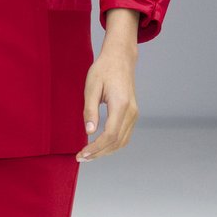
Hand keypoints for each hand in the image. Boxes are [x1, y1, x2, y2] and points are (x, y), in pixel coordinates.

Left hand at [77, 38, 138, 161]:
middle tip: (81, 158)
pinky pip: (124, 135)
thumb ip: (90, 110)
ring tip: (89, 155)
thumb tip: (89, 132)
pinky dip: (112, 144)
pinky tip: (99, 146)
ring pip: (122, 141)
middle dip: (99, 153)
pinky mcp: (133, 114)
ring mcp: (134, 113)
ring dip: (106, 151)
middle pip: (117, 142)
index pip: (110, 135)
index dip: (96, 148)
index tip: (81, 154)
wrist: (120, 58)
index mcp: (121, 105)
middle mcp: (131, 112)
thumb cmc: (103, 70)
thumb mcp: (91, 87)